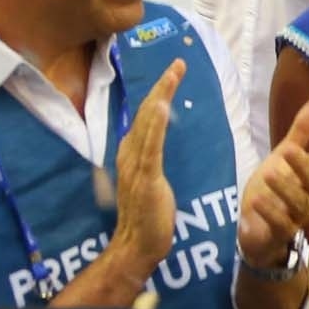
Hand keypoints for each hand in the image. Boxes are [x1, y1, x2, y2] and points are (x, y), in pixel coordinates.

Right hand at [108, 62, 182, 286]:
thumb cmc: (149, 216)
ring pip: (148, 124)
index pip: (147, 117)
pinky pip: (150, 147)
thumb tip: (157, 140)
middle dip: (162, 86)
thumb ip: (151, 159)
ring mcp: (136, 166)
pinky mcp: (145, 178)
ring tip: (172, 74)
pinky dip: (155, 125)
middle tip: (178, 63)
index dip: (159, 93)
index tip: (173, 72)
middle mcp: (130, 155)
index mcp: (133, 154)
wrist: (137, 245)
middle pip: (146, 113)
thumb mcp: (152, 180)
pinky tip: (162, 106)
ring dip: (160, 97)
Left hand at [236, 97, 308, 270]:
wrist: (256, 229)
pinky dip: (269, 213)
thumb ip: (302, 131)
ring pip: (299, 204)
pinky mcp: (279, 234)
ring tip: (268, 173)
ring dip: (285, 189)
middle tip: (288, 150)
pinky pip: (280, 225)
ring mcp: (296, 218)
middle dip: (303, 167)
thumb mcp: (283, 156)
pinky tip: (256, 200)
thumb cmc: (274, 189)